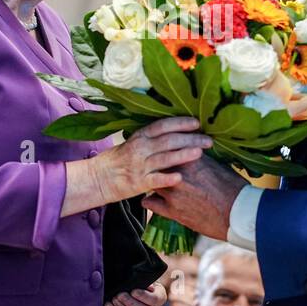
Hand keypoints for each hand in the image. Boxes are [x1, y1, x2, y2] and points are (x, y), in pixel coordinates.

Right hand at [69, 118, 210, 214]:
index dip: (180, 123)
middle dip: (190, 138)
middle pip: (169, 140)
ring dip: (183, 154)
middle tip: (208, 140)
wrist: (98, 179)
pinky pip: (155, 180)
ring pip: (165, 158)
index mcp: (140, 137)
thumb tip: (175, 131)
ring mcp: (139, 165)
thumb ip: (152, 139)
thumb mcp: (133, 143)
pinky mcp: (138, 183)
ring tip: (200, 152)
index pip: (163, 126)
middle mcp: (140, 148)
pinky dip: (167, 178)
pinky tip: (180, 178)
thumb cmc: (119, 160)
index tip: (197, 122)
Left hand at [105, 282, 165, 305]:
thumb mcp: (147, 275)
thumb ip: (147, 279)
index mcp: (159, 297)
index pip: (155, 300)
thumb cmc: (143, 277)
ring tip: (114, 299)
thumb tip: (148, 286)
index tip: (133, 291)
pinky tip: (108, 304)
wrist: (136, 281)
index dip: (144, 296)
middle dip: (130, 303)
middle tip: (120, 295)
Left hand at [141, 154, 245, 240]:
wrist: (239, 214)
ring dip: (154, 181)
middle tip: (159, 166)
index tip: (167, 151)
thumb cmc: (234, 188)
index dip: (168, 150)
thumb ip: (200, 158)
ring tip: (157, 182)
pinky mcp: (172, 211)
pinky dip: (150, 200)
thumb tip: (193, 152)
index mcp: (190, 158)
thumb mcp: (219, 165)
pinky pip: (149, 202)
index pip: (169, 147)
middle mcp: (178, 174)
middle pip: (156, 163)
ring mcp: (173, 193)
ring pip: (151, 181)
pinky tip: (154, 199)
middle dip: (157, 164)